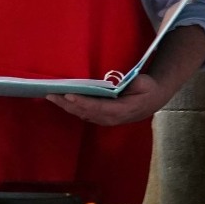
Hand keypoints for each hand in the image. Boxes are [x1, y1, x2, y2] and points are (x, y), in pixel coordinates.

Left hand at [47, 74, 167, 126]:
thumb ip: (131, 83)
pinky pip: (85, 114)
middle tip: (51, 95)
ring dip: (67, 106)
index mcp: (121, 110)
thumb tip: (116, 83)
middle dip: (67, 104)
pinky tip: (62, 101)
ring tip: (52, 97)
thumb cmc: (147, 89)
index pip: (98, 107)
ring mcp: (107, 120)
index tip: (68, 95)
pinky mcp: (103, 118)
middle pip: (86, 112)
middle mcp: (111, 118)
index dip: (82, 102)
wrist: (153, 100)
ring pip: (83, 114)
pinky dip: (72, 108)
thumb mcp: (143, 83)